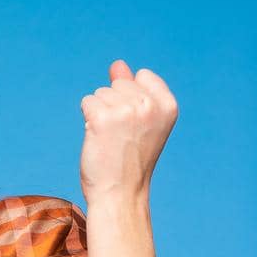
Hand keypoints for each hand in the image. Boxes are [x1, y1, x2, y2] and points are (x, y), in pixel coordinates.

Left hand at [78, 59, 177, 209]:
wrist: (120, 193)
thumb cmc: (129, 160)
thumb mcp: (140, 121)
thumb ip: (132, 89)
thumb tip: (118, 64)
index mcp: (168, 105)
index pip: (142, 76)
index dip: (131, 99)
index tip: (135, 126)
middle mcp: (151, 105)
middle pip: (119, 84)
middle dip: (113, 106)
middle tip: (121, 136)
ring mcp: (127, 110)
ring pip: (101, 93)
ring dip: (99, 113)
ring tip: (110, 139)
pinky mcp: (102, 117)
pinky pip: (87, 102)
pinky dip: (87, 118)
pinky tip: (97, 137)